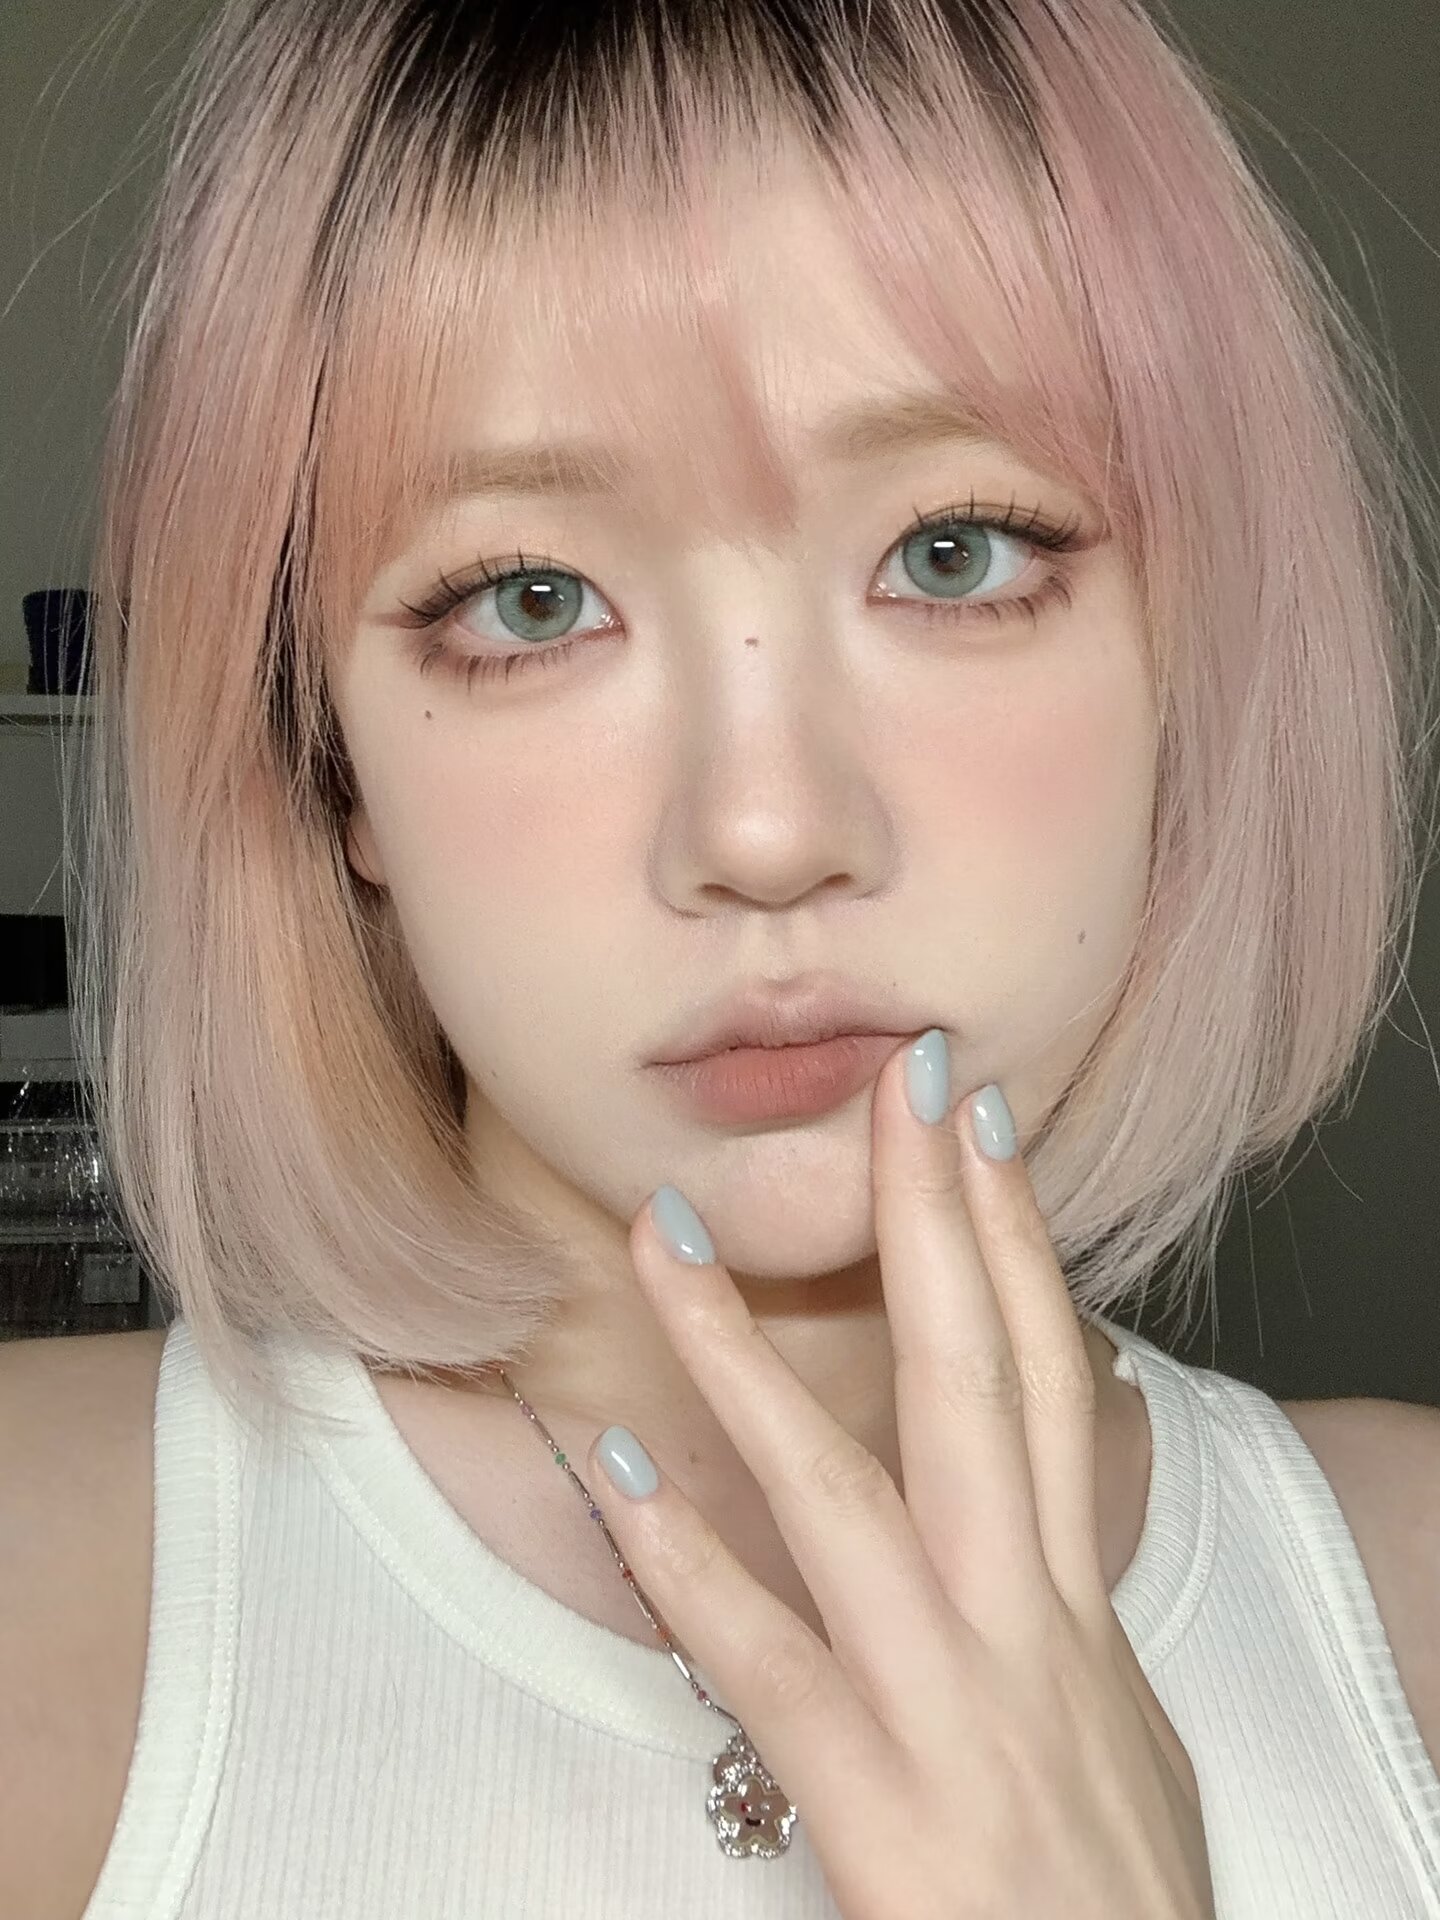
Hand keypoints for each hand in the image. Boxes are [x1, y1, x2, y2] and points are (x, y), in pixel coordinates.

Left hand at [585, 1035, 1215, 1918]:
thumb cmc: (1118, 1900)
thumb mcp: (1121, 1724)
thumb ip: (1069, 1613)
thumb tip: (1041, 1531)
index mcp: (1072, 1599)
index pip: (1053, 1375)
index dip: (1016, 1238)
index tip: (971, 1122)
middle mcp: (1018, 1622)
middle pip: (976, 1382)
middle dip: (930, 1221)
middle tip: (888, 1087)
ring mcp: (944, 1699)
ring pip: (841, 1486)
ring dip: (741, 1352)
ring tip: (662, 1236)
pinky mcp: (872, 1794)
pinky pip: (758, 1653)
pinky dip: (680, 1561)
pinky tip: (609, 1469)